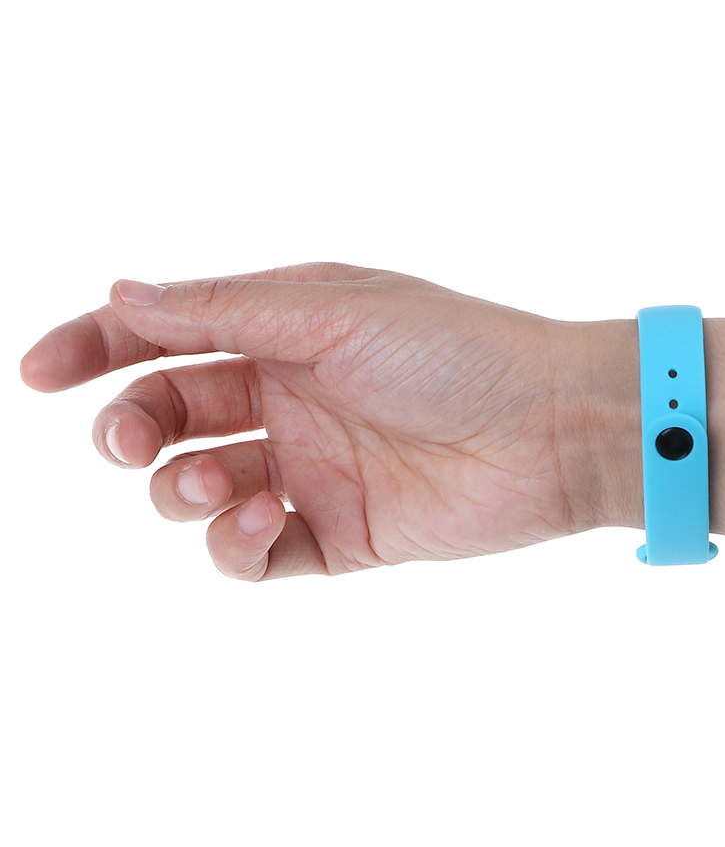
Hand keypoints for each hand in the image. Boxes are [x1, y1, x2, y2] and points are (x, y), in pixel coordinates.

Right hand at [21, 262, 640, 579]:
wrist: (550, 426)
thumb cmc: (455, 348)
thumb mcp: (332, 309)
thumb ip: (225, 309)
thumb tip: (123, 293)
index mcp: (286, 329)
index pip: (170, 335)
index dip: (99, 347)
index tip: (40, 370)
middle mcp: (292, 396)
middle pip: (172, 414)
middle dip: (131, 428)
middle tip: (128, 440)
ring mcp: (313, 467)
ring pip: (199, 489)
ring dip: (179, 490)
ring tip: (213, 483)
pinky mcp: (339, 533)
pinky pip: (254, 552)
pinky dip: (234, 545)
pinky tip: (260, 519)